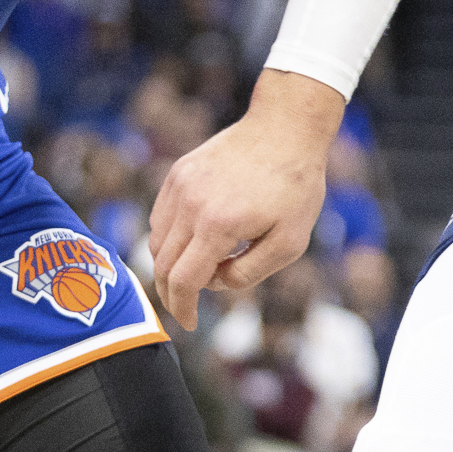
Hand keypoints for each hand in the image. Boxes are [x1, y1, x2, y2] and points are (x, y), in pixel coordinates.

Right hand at [147, 70, 342, 326]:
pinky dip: (169, 237)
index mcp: (218, 225)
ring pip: (156, 242)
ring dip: (170, 265)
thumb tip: (214, 284)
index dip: (182, 309)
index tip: (189, 323)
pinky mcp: (178, 172)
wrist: (286, 128)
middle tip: (187, 307)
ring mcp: (180, 185)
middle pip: (162, 266)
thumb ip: (248, 273)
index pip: (183, 281)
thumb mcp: (290, 242)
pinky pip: (160, 216)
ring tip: (199, 270)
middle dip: (172, 294)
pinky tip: (195, 241)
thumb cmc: (296, 187)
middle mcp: (190, 205)